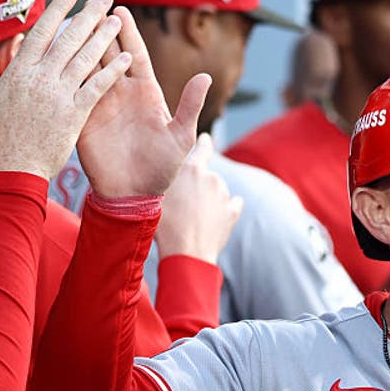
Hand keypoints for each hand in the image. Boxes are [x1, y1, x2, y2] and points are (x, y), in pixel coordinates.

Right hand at [0, 0, 129, 180]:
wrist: (9, 171)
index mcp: (17, 72)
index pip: (41, 33)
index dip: (57, 11)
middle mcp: (39, 78)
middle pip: (67, 39)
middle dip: (87, 15)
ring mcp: (58, 95)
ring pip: (84, 58)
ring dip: (103, 37)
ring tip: (118, 19)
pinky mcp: (74, 115)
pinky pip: (97, 87)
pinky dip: (112, 72)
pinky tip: (127, 59)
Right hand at [77, 6, 210, 197]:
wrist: (135, 195)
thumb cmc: (163, 168)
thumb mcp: (182, 137)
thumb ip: (191, 105)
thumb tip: (206, 76)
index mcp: (146, 93)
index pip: (135, 55)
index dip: (128, 34)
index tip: (120, 10)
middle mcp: (121, 94)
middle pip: (108, 54)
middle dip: (100, 30)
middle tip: (90, 4)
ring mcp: (100, 104)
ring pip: (88, 68)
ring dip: (79, 46)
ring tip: (69, 21)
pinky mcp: (83, 119)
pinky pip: (73, 92)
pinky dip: (65, 74)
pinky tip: (54, 56)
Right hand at [154, 134, 242, 262]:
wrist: (186, 251)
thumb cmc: (165, 225)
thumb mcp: (157, 196)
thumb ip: (165, 180)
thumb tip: (163, 174)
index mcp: (191, 169)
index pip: (201, 148)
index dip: (203, 143)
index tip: (206, 138)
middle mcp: (211, 177)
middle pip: (206, 176)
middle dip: (198, 186)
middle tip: (183, 204)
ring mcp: (224, 195)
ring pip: (217, 192)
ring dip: (209, 200)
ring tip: (193, 218)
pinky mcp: (232, 212)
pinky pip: (231, 205)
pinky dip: (224, 210)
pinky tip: (213, 220)